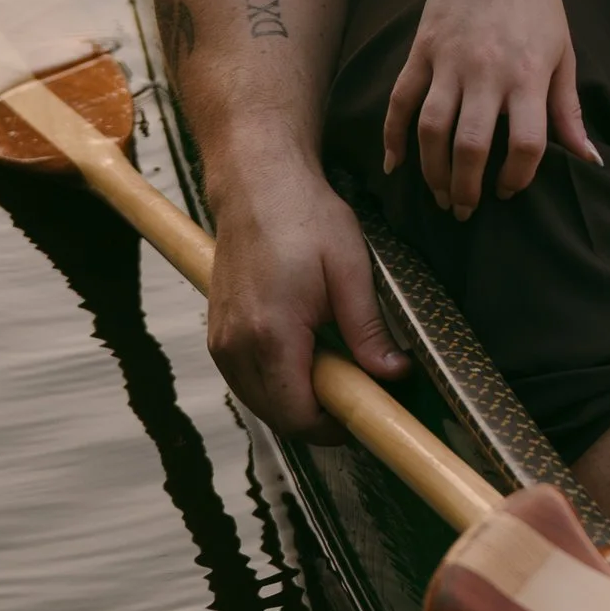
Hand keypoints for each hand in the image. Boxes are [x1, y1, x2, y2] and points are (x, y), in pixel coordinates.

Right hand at [206, 147, 406, 435]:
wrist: (257, 182)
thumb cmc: (304, 217)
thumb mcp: (350, 271)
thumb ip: (368, 331)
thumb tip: (392, 375)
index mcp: (270, 335)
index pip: (297, 414)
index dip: (333, 428)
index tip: (365, 416)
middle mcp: (235, 345)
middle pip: (276, 415)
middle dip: (318, 417)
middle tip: (358, 395)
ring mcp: (221, 340)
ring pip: (259, 401)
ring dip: (295, 401)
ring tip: (336, 373)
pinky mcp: (217, 331)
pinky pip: (246, 379)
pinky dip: (275, 383)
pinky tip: (306, 359)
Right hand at [381, 0, 598, 220]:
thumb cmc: (539, 6)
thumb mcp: (564, 54)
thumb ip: (569, 112)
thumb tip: (590, 161)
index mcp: (529, 74)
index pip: (527, 143)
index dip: (519, 176)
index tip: (510, 190)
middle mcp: (488, 70)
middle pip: (472, 144)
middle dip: (466, 187)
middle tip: (464, 211)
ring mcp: (450, 60)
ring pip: (432, 128)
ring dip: (432, 170)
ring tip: (439, 195)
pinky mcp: (422, 49)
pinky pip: (400, 100)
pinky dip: (392, 135)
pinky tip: (394, 166)